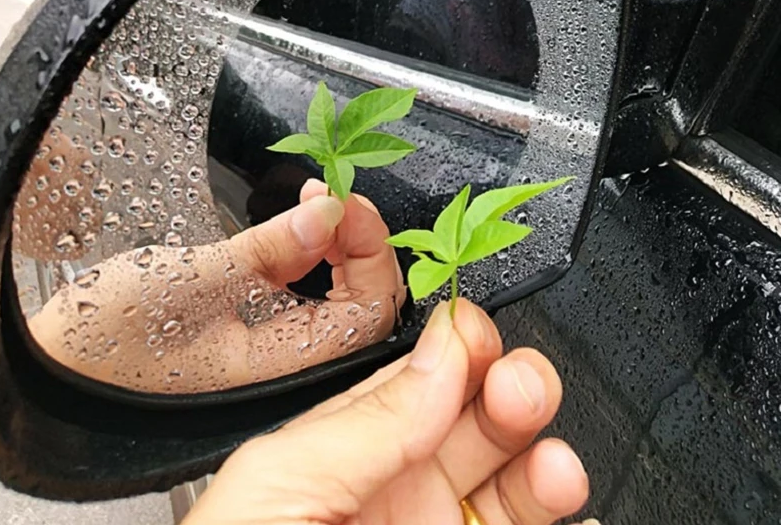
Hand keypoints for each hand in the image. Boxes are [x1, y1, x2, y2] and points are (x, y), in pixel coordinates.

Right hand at [29, 179, 404, 392]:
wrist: (59, 367)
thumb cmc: (110, 342)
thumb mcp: (193, 280)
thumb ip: (270, 248)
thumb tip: (331, 211)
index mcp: (285, 366)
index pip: (368, 312)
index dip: (372, 252)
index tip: (350, 202)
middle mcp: (290, 363)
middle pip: (363, 301)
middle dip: (360, 240)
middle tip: (335, 196)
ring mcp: (276, 344)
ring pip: (339, 292)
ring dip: (339, 241)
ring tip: (319, 199)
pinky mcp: (258, 325)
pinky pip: (307, 288)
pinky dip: (312, 249)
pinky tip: (300, 222)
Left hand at [184, 299, 589, 524]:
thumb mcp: (281, 482)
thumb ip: (367, 420)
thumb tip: (443, 347)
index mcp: (343, 451)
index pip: (417, 380)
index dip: (456, 348)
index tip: (479, 336)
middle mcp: (396, 489)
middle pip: (473, 420)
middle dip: (507, 386)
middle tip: (520, 385)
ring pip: (509, 479)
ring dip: (539, 450)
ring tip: (549, 454)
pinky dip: (553, 503)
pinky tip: (558, 486)